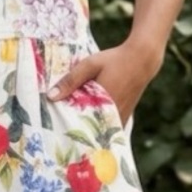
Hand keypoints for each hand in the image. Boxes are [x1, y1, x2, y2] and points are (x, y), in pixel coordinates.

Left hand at [47, 40, 161, 124]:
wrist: (142, 60)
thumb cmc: (114, 60)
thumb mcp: (89, 65)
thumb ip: (70, 80)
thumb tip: (50, 96)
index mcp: (102, 104)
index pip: (79, 124)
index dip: (66, 128)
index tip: (54, 130)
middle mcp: (112, 115)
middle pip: (89, 131)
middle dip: (75, 131)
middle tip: (59, 132)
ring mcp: (120, 118)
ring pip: (100, 131)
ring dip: (87, 130)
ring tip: (70, 129)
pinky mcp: (125, 117)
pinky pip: (109, 128)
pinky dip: (99, 128)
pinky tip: (88, 122)